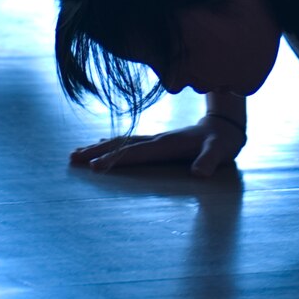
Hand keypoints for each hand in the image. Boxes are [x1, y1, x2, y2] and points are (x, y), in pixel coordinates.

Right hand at [70, 116, 244, 176]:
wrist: (225, 124)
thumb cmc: (222, 142)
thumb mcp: (220, 151)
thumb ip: (210, 161)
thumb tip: (199, 173)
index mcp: (167, 144)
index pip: (136, 153)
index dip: (116, 160)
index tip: (94, 168)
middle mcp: (156, 139)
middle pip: (121, 145)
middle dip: (97, 152)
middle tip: (72, 159)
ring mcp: (154, 138)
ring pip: (120, 142)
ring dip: (98, 147)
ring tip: (76, 153)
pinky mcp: (155, 140)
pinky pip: (127, 142)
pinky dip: (111, 144)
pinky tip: (99, 144)